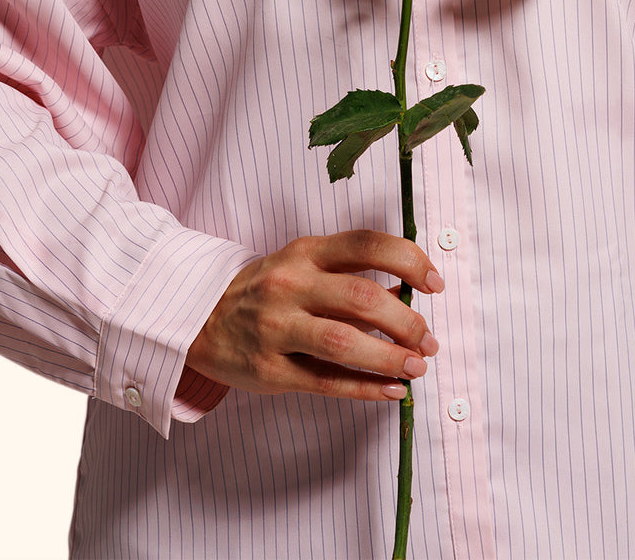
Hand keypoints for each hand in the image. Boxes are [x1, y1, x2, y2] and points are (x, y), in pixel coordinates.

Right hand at [185, 229, 443, 400]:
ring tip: (417, 366)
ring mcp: (276, 328)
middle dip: (406, 322)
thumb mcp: (302, 264)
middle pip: (361, 298)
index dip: (409, 260)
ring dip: (390, 358)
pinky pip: (325, 383)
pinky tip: (392, 389)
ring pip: (344, 343)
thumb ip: (350, 272)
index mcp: (305, 253)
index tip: (435, 283)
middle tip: (429, 340)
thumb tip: (410, 290)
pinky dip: (365, 388)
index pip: (366, 245)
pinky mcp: (269, 370)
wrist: (199, 319)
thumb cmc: (266, 289)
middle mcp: (290, 285)